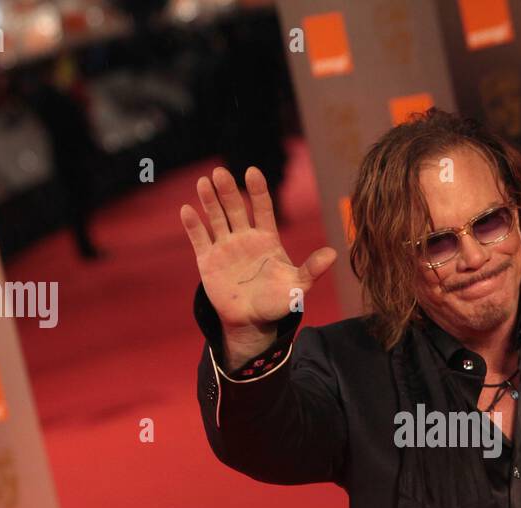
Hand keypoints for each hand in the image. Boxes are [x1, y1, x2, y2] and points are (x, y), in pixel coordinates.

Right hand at [179, 166, 335, 357]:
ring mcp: (225, 246)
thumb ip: (311, 270)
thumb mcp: (298, 287)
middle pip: (236, 208)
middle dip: (228, 190)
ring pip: (216, 218)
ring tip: (203, 182)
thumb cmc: (277, 302)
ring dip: (209, 200)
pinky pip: (199, 238)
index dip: (258, 191)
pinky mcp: (208, 259)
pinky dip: (193, 224)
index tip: (252, 172)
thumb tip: (333, 254)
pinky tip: (187, 210)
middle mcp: (245, 237)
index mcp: (267, 238)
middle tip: (220, 172)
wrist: (251, 322)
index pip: (263, 208)